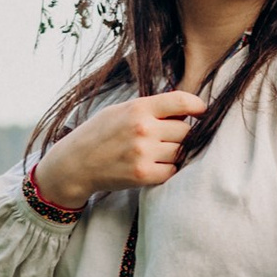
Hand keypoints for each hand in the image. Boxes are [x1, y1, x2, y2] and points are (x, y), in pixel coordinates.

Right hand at [34, 89, 207, 212]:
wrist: (75, 164)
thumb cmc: (99, 134)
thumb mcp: (120, 111)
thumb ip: (150, 109)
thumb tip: (183, 111)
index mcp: (138, 108)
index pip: (181, 102)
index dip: (197, 106)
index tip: (201, 112)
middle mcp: (143, 129)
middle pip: (186, 131)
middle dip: (181, 135)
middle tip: (166, 138)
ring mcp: (144, 153)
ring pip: (180, 152)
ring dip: (174, 153)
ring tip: (156, 152)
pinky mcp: (143, 174)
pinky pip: (172, 171)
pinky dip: (167, 169)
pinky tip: (154, 165)